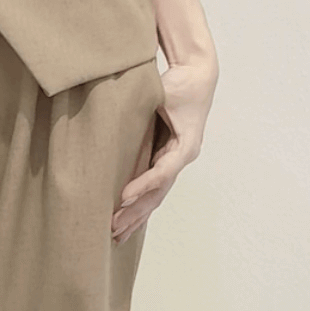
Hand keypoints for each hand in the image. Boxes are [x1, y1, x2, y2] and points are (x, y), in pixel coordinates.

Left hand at [112, 50, 216, 244]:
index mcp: (186, 145)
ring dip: (137, 215)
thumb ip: (141, 111)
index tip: (122, 198)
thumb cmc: (180, 83)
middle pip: (158, 192)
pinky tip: (129, 218)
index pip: (162, 173)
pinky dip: (141, 202)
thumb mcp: (162, 95)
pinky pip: (154, 186)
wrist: (197, 75)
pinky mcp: (169, 157)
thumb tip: (111, 125)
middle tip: (113, 228)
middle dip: (135, 212)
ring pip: (156, 195)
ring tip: (117, 235)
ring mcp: (177, 159)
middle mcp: (183, 157)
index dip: (142, 186)